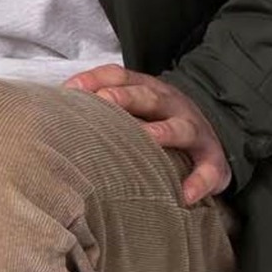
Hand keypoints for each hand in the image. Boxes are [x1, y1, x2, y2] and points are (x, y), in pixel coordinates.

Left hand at [61, 65, 231, 203]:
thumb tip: (57, 108)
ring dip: (163, 132)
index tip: (72, 89)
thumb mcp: (135, 107)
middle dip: (126, 98)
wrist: (213, 132)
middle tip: (104, 102)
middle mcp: (172, 105)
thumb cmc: (158, 123)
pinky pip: (208, 170)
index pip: (120, 76)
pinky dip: (200, 182)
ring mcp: (194, 130)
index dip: (97, 79)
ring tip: (147, 140)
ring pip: (180, 128)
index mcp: (148, 90)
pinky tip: (185, 195)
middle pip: (148, 96)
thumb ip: (102, 105)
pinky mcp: (213, 159)